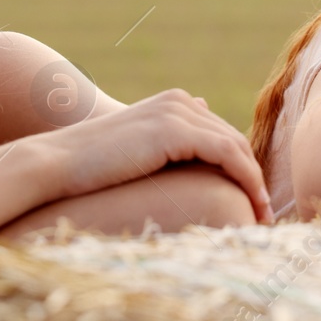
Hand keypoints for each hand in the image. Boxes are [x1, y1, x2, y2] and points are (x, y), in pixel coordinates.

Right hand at [41, 89, 271, 222]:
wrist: (54, 164)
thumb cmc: (89, 168)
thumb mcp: (136, 152)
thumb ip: (167, 145)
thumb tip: (197, 132)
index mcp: (172, 103)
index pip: (223, 136)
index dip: (242, 169)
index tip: (254, 203)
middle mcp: (179, 101)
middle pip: (235, 141)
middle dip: (254, 178)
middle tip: (266, 216)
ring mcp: (178, 112)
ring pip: (237, 148)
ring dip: (256, 184)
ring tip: (262, 219)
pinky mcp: (175, 130)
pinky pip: (228, 155)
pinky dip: (247, 181)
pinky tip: (253, 207)